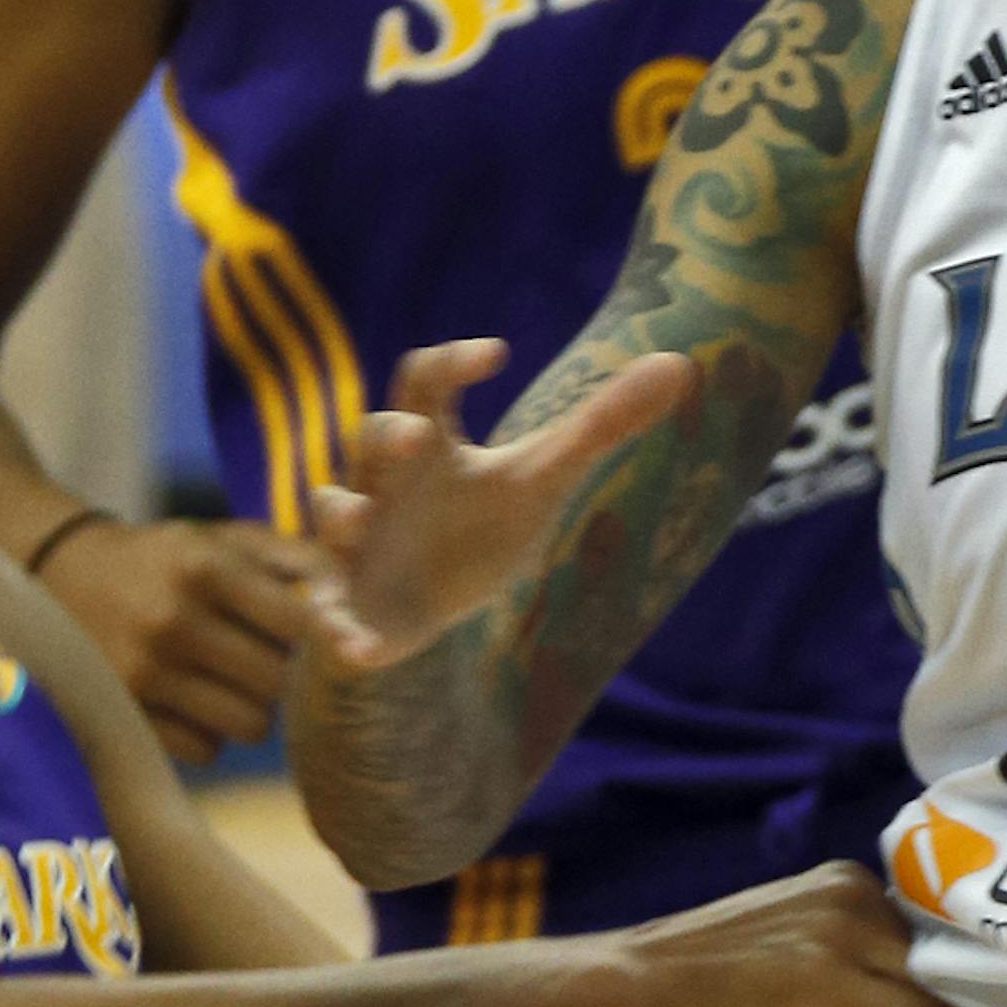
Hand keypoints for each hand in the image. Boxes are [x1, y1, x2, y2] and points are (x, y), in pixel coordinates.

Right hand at [32, 515, 330, 763]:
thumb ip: (299, 556)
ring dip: (254, 708)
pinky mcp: (123, 715)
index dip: (324, 637)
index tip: (331, 639)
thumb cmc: (168, 558)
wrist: (59, 573)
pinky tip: (197, 701)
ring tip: (235, 681)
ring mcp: (143, 673)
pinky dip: (212, 733)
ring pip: (250, 725)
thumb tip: (357, 595)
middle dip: (287, 675)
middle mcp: (172, 620)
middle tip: (271, 658)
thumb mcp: (225, 538)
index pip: (299, 623)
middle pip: (279, 682)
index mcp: (205, 567)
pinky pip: (206, 751)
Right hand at [302, 338, 696, 670]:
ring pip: (329, 514)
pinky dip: (338, 633)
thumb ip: (600, 424)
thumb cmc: (475, 526)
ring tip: (359, 522)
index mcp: (428, 443)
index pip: (426, 381)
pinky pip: (326, 615)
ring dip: (340, 516)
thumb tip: (680, 361)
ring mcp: (355, 543)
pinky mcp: (344, 606)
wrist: (422, 607)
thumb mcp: (539, 477)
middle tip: (416, 436)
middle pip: (369, 440)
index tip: (498, 353)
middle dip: (386, 436)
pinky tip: (363, 653)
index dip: (452, 362)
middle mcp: (381, 483)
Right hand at [599, 863, 958, 1006]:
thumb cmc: (698, 979)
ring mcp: (840, 927)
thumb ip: (843, 955)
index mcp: (845, 881)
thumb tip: (901, 1000)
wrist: (630, 984)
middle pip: (944, 966)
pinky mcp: (824, 973)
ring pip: (937, 997)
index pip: (932, 940)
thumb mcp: (787, 945)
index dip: (944, 1001)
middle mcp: (852, 891)